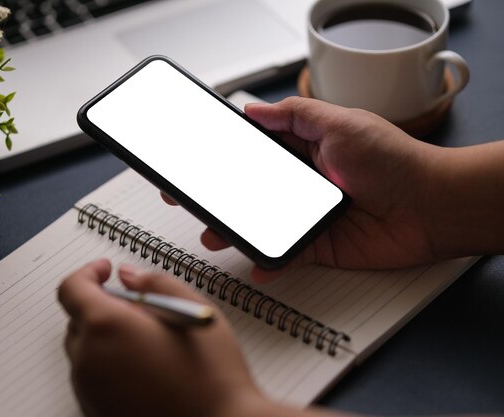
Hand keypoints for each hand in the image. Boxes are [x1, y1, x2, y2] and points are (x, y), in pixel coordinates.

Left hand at [58, 259, 267, 416]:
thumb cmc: (212, 375)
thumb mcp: (191, 308)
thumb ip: (154, 282)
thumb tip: (129, 276)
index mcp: (106, 327)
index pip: (72, 288)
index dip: (88, 273)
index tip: (106, 270)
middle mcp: (89, 360)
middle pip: (78, 320)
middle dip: (103, 305)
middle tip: (140, 308)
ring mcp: (89, 391)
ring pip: (86, 350)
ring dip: (107, 337)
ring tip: (152, 343)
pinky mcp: (95, 411)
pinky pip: (93, 377)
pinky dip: (110, 364)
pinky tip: (147, 369)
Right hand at [165, 97, 443, 280]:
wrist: (431, 206)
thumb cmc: (394, 160)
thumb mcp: (341, 122)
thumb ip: (295, 115)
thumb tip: (255, 110)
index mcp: (304, 151)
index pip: (254, 154)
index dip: (223, 158)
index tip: (196, 161)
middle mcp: (302, 183)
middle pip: (249, 192)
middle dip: (218, 198)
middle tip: (189, 200)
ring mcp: (308, 216)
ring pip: (261, 225)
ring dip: (235, 232)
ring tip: (214, 234)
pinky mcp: (319, 246)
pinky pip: (287, 256)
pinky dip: (270, 264)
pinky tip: (256, 265)